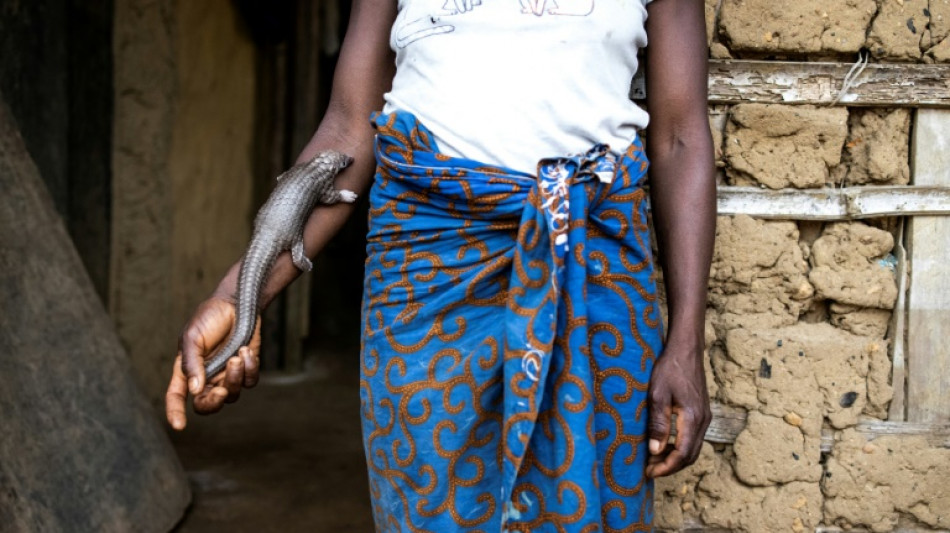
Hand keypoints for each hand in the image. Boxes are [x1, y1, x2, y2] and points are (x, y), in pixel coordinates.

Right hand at [165, 296, 260, 429]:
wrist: (238, 303)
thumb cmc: (210, 317)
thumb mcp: (193, 337)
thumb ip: (192, 364)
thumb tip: (195, 391)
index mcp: (187, 370)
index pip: (177, 396)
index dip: (175, 412)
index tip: (179, 426)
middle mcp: (206, 377)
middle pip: (206, 405)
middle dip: (214, 403)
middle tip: (221, 391)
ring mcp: (227, 375)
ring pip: (232, 395)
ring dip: (235, 377)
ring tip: (237, 356)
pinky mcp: (246, 369)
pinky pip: (250, 381)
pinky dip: (250, 368)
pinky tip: (246, 351)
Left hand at [645, 335, 710, 477]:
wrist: (686, 350)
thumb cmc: (669, 369)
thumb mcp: (657, 395)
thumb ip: (658, 424)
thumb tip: (655, 451)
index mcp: (693, 418)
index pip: (682, 454)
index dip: (666, 467)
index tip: (648, 472)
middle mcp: (703, 421)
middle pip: (690, 456)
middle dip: (670, 467)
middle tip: (649, 469)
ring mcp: (705, 417)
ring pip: (693, 449)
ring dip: (675, 458)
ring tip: (653, 460)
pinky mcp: (702, 413)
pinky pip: (693, 438)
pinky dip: (680, 447)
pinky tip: (664, 445)